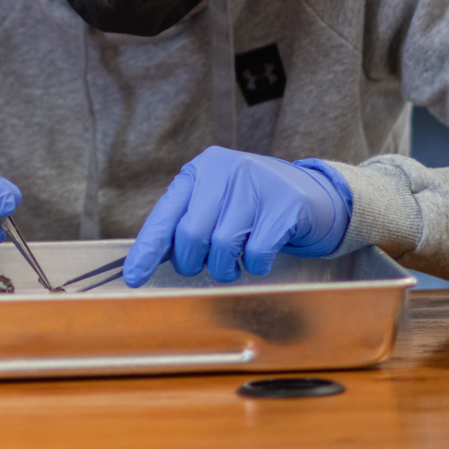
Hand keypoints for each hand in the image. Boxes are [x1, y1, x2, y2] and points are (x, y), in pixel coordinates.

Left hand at [124, 146, 351, 286]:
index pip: (165, 214)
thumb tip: (148, 258)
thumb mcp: (216, 204)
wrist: (315, 196)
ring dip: (224, 267)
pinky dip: (255, 265)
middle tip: (203, 265)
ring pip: (222, 246)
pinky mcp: (286, 204)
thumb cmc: (255, 206)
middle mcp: (225, 170)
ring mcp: (258, 184)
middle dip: (192, 262)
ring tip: (234, 262)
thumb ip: (185, 224)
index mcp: (201, 170)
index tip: (133, 278)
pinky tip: (261, 255)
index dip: (147, 250)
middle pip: (191, 234)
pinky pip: (256, 253)